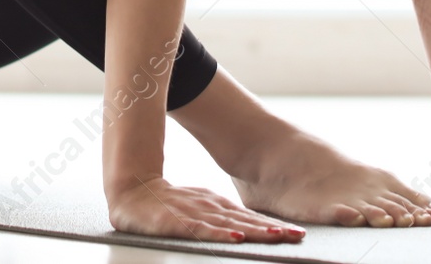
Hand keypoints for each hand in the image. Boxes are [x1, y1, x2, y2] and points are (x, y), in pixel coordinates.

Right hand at [106, 174, 306, 243]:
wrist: (132, 191)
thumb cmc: (169, 204)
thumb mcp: (200, 209)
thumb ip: (223, 219)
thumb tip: (251, 229)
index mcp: (217, 206)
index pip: (250, 219)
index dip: (274, 226)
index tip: (299, 233)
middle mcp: (210, 207)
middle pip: (246, 222)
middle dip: (273, 230)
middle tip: (298, 236)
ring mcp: (193, 212)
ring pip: (229, 225)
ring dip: (254, 231)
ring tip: (277, 236)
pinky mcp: (176, 221)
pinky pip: (200, 229)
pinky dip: (219, 234)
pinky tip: (235, 238)